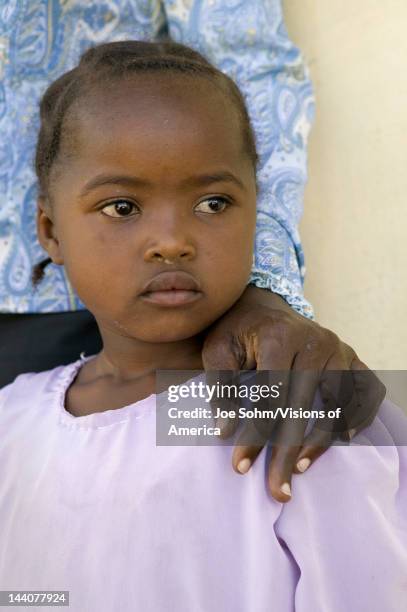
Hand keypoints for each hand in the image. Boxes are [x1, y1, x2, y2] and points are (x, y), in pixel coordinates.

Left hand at [201, 285, 385, 502]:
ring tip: (299, 468)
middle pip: (302, 406)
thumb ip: (220, 387)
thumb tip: (225, 431)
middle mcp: (315, 341)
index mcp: (279, 337)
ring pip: (338, 402)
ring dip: (320, 440)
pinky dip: (359, 416)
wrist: (264, 306)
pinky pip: (366, 391)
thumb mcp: (218, 350)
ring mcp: (339, 348)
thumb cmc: (237, 332)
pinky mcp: (353, 357)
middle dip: (285, 451)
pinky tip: (341, 439)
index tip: (239, 466)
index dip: (254, 435)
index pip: (270, 396)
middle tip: (276, 489)